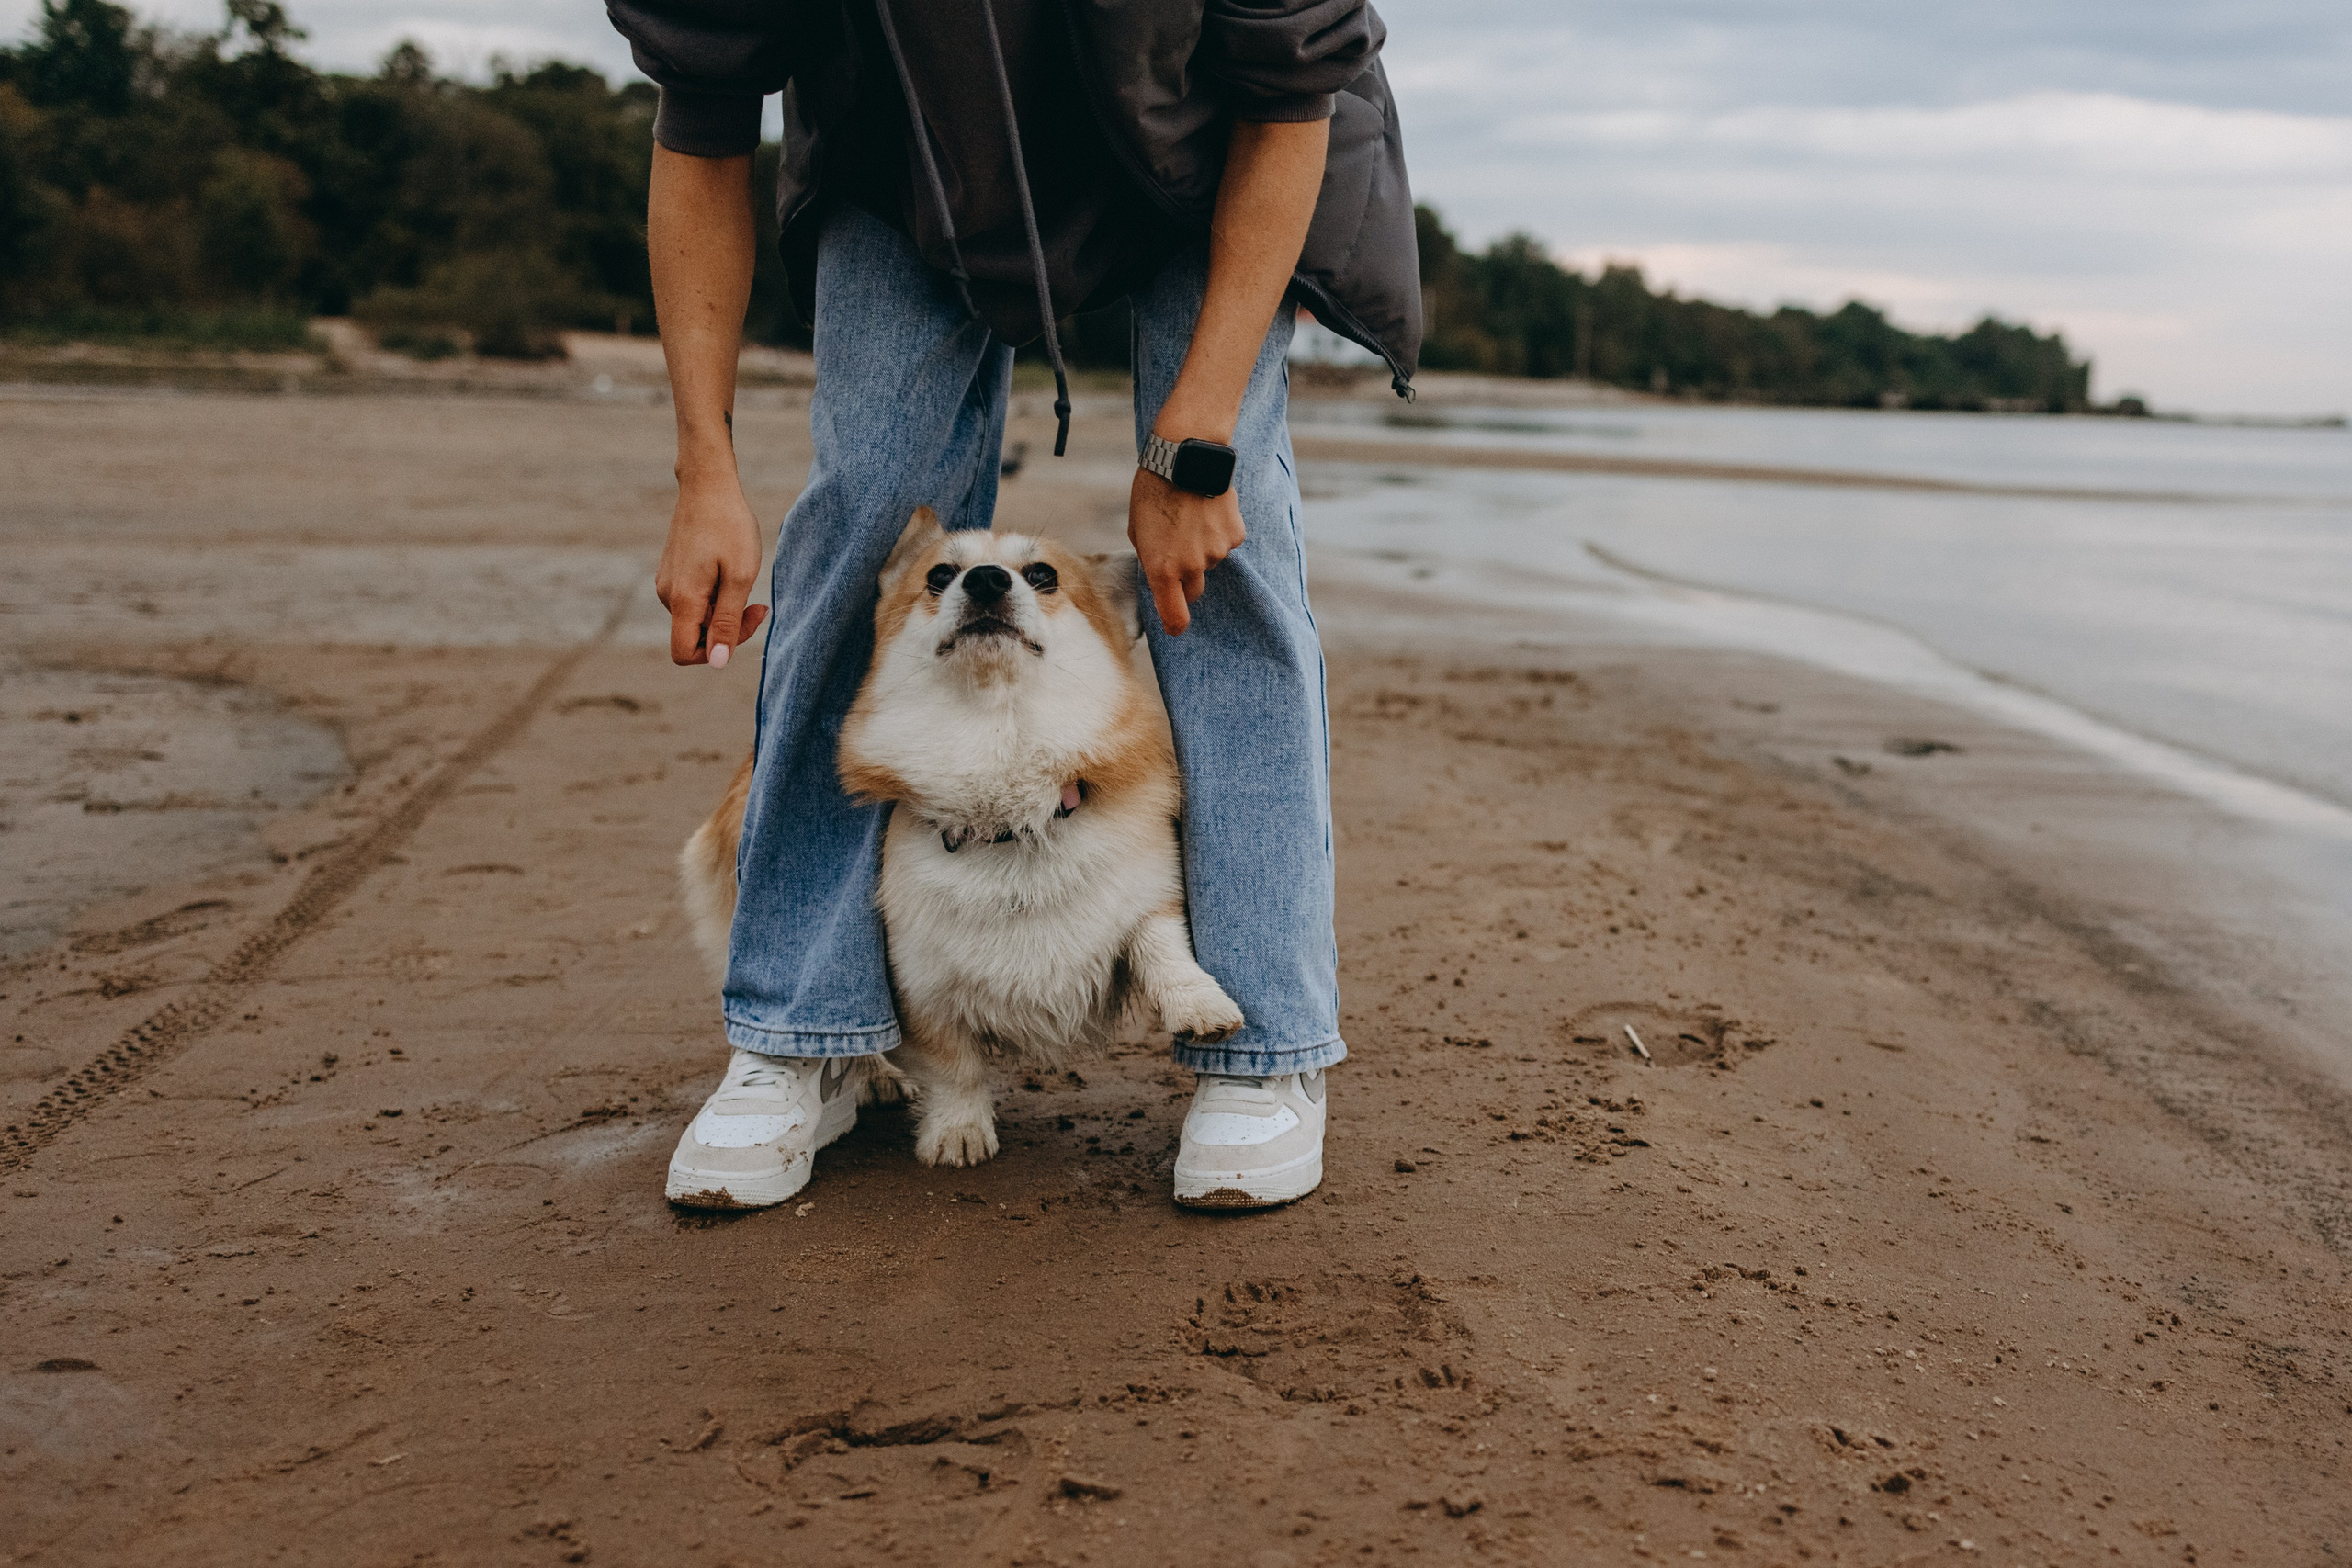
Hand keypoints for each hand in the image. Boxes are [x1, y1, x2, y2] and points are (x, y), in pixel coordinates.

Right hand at [655, 472, 768, 665]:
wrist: (708, 485)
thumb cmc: (730, 526)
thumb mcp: (740, 576)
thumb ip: (728, 621)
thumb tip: (718, 661)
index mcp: (683, 599)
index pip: (684, 653)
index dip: (715, 653)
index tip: (743, 623)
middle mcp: (667, 595)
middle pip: (694, 637)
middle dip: (728, 629)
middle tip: (758, 605)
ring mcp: (667, 583)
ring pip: (696, 619)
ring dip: (723, 612)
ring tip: (744, 581)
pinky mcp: (671, 573)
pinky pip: (692, 601)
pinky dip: (714, 597)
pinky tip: (729, 573)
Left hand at [1127, 467, 1244, 635]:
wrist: (1186, 457)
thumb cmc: (1153, 491)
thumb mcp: (1138, 530)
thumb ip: (1150, 559)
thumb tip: (1159, 575)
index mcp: (1162, 570)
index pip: (1175, 617)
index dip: (1174, 625)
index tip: (1173, 625)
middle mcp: (1191, 567)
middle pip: (1193, 591)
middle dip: (1185, 579)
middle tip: (1176, 549)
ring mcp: (1216, 552)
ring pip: (1209, 562)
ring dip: (1200, 548)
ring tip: (1190, 517)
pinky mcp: (1235, 536)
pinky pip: (1226, 544)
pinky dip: (1218, 532)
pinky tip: (1207, 510)